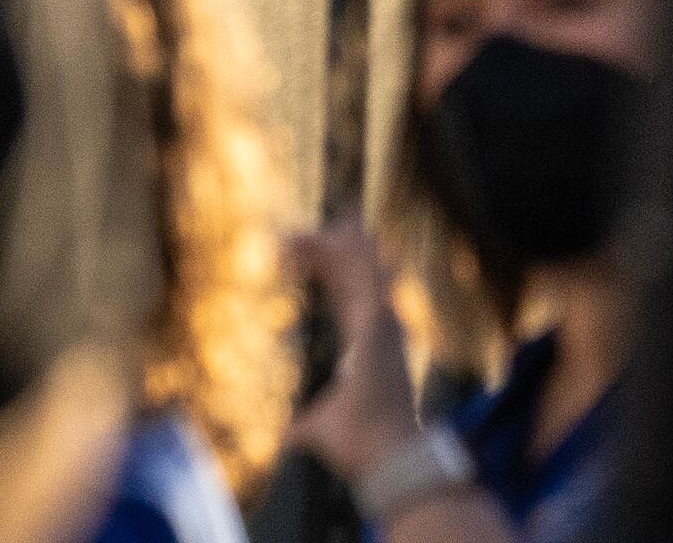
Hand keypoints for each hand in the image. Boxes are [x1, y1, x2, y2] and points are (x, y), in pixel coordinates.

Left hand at [284, 222, 425, 491]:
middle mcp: (380, 328)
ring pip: (364, 272)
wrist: (385, 454)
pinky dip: (359, 258)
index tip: (303, 252)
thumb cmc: (358, 444)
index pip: (344, 296)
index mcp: (366, 344)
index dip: (326, 273)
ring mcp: (383, 325)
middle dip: (333, 252)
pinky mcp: (379, 327)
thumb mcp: (318, 426)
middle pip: (354, 278)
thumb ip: (303, 423)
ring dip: (345, 247)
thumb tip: (287, 433)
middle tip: (310, 228)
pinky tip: (352, 234)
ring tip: (337, 219)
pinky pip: (368, 281)